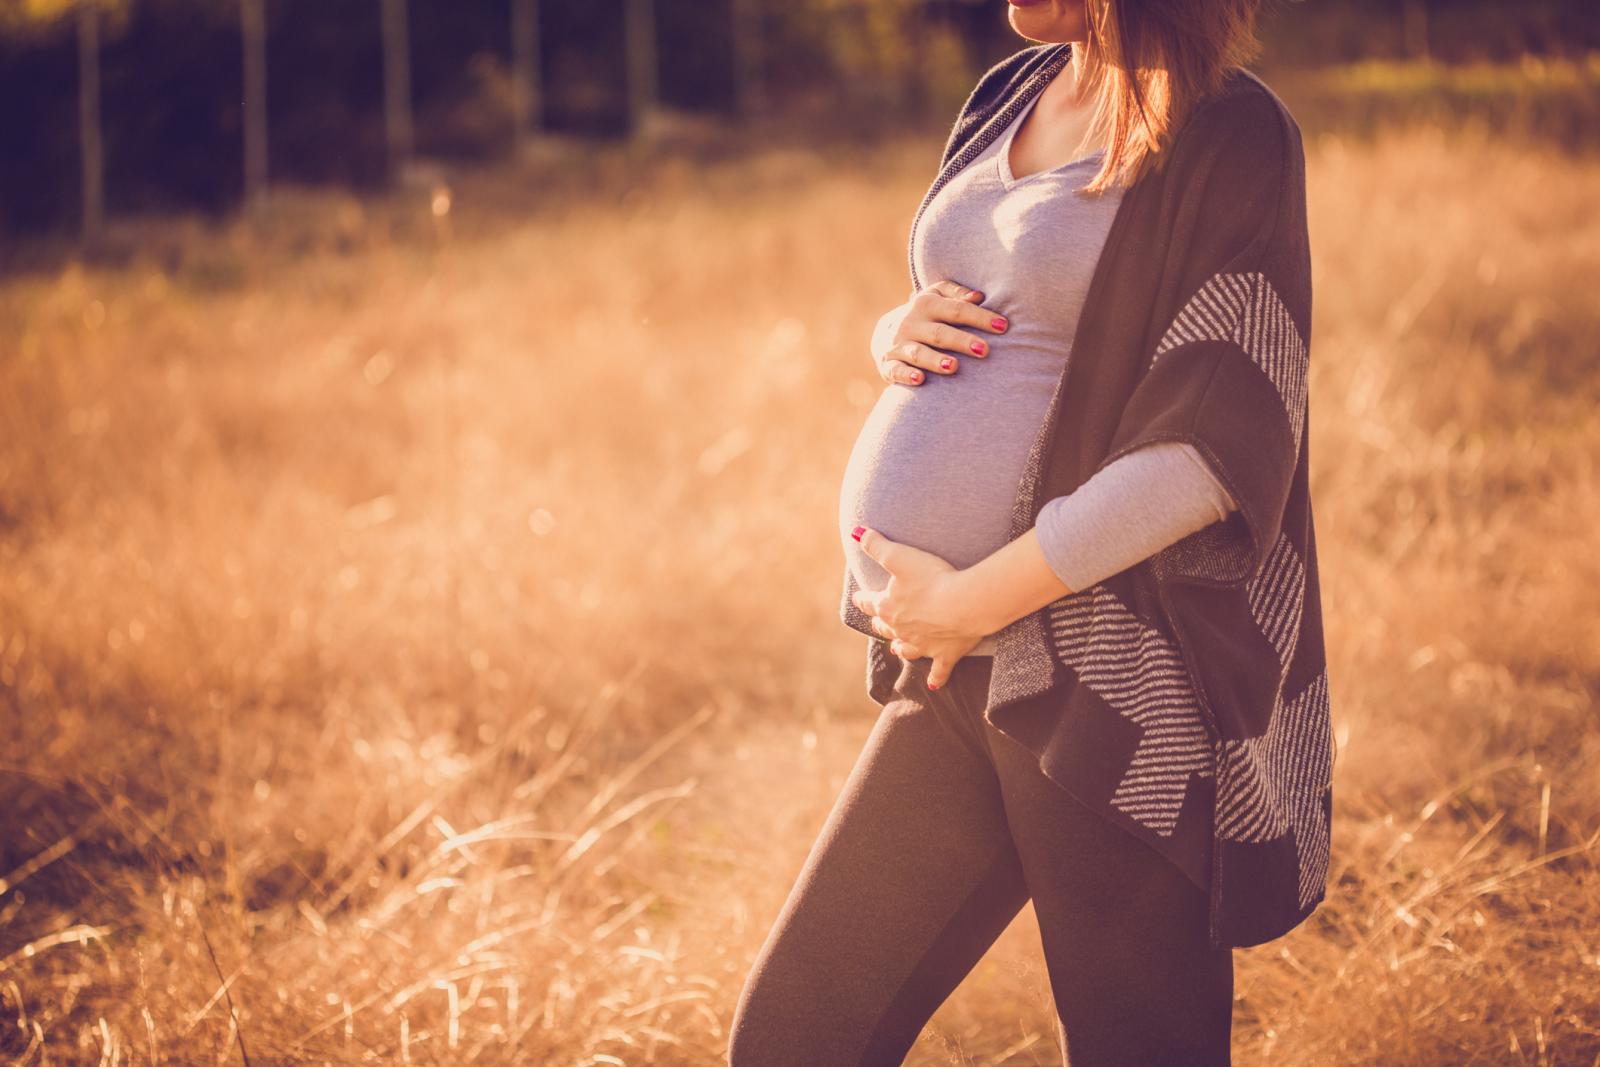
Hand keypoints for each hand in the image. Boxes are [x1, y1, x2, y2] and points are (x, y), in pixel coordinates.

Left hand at [848, 526, 991, 688]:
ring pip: (906, 650)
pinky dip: (935, 678)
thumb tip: (856, 533)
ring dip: (901, 648)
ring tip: (897, 649)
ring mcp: (923, 645)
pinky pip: (938, 671)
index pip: (868, 602)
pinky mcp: (945, 655)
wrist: (964, 604)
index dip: (862, 599)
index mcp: (888, 606)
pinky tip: (932, 685)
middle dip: (879, 623)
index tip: (857, 597)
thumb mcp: (900, 556)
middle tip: (876, 622)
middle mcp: (901, 629)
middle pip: (885, 627)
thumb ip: (877, 545)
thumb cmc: (932, 577)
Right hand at [870, 280, 1009, 386]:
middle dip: (961, 341)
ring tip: (953, 366)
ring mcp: (899, 345)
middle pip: (940, 333)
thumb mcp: (937, 297)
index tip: (1003, 327)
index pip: (957, 309)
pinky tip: (920, 379)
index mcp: (926, 304)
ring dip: (935, 360)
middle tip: (984, 350)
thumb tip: (978, 296)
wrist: (886, 332)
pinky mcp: (889, 364)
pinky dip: (906, 375)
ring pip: (918, 353)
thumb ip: (957, 294)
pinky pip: (896, 371)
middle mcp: (911, 324)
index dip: (980, 318)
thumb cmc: (927, 315)